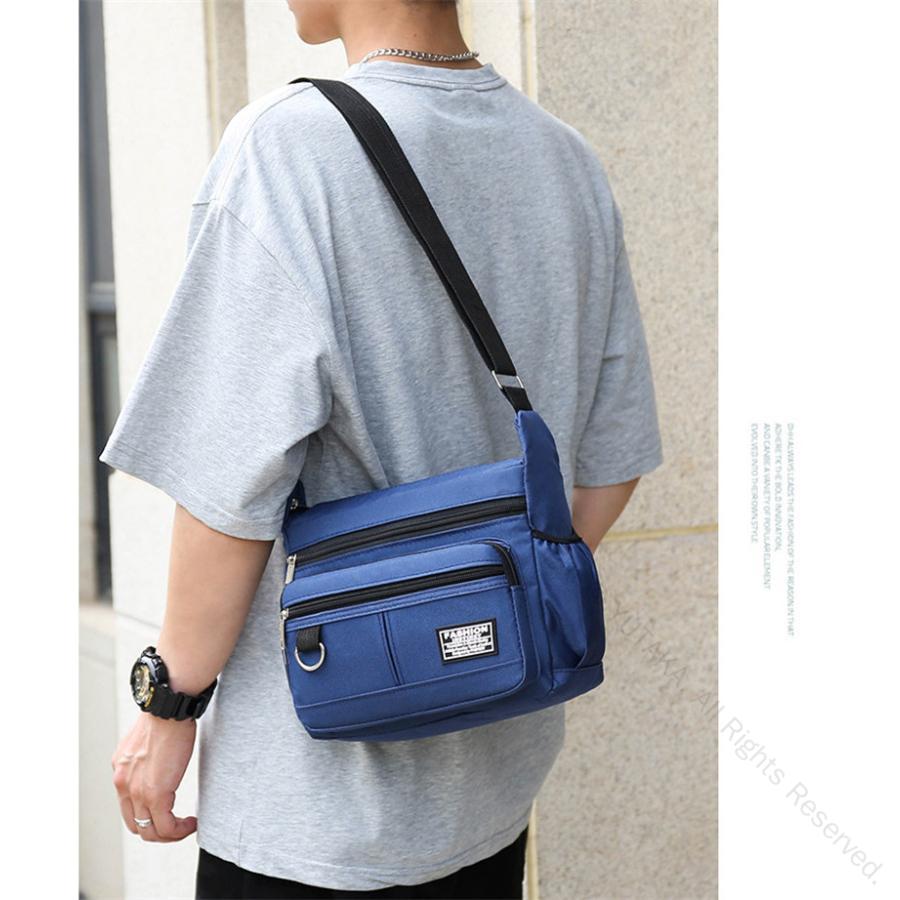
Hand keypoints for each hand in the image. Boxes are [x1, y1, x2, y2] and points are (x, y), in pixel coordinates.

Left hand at [111, 713, 197, 841]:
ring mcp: (137, 791)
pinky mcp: (155, 794)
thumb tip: (158, 762)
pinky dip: (179, 831)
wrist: (168, 708)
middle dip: (158, 830)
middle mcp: (123, 784)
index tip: (168, 811)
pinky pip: (165, 827)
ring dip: (170, 834)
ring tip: (186, 826)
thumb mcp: (145, 741)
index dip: (149, 814)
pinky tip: (191, 823)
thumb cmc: (165, 716)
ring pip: (150, 831)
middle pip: (136, 824)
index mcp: (120, 771)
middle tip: (177, 825)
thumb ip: (145, 757)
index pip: (129, 806)